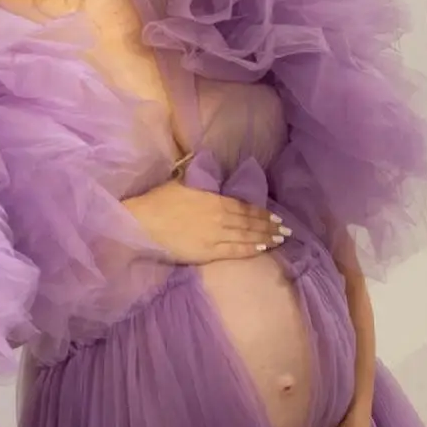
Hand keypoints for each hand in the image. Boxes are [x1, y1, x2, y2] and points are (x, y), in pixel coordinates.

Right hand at [124, 180, 289, 263]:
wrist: (140, 224)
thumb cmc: (157, 201)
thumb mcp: (182, 184)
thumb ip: (201, 182)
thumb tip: (210, 173)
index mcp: (214, 200)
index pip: (245, 208)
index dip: (262, 213)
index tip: (276, 217)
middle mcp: (219, 218)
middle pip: (249, 223)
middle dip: (269, 226)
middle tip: (286, 230)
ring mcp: (214, 237)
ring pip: (246, 237)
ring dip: (265, 238)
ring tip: (279, 240)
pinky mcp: (205, 253)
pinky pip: (233, 252)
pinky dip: (250, 250)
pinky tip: (261, 249)